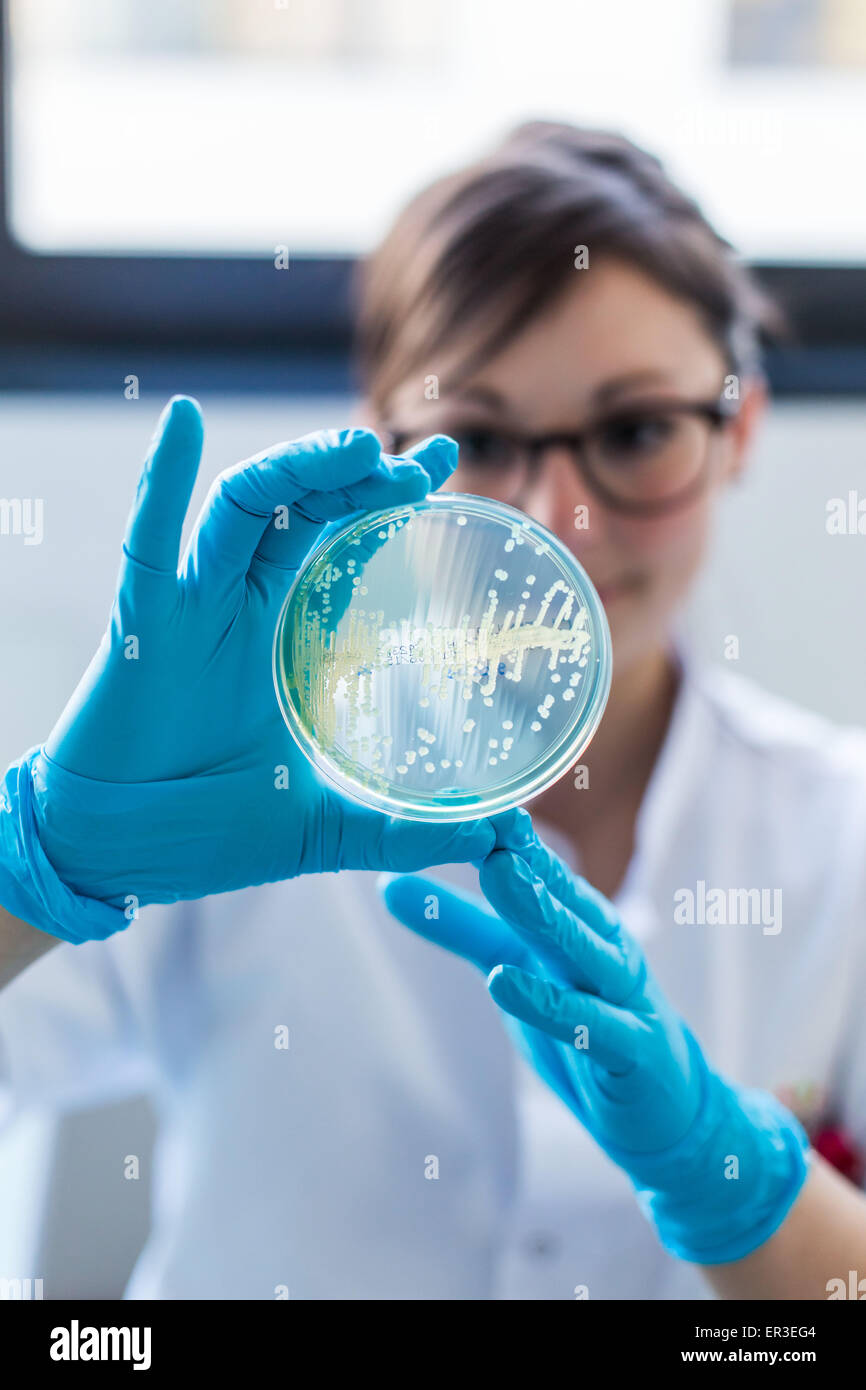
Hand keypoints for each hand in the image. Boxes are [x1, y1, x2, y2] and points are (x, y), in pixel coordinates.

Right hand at [1, 397, 497, 942]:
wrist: (117, 858)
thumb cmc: (205, 830)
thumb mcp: (324, 827)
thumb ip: (403, 832)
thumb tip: (497, 843)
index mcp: (283, 635)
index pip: (343, 542)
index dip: (389, 497)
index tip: (444, 465)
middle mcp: (241, 605)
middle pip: (303, 508)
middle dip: (359, 473)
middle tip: (421, 460)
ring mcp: (192, 607)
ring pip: (243, 508)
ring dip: (297, 468)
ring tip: (358, 447)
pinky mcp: (143, 625)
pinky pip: (149, 543)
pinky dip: (163, 482)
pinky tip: (184, 423)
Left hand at [381, 818, 810, 1263]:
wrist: (667, 1107)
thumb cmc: (589, 1021)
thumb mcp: (516, 966)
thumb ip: (462, 926)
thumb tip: (390, 882)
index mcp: (580, 921)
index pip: (539, 868)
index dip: (502, 831)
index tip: (458, 790)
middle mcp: (604, 948)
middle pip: (561, 896)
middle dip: (521, 854)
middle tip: (478, 816)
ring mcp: (622, 996)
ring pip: (581, 947)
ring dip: (541, 910)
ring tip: (497, 874)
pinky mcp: (631, 1049)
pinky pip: (588, 1023)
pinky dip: (549, 1003)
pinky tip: (504, 982)